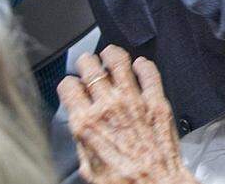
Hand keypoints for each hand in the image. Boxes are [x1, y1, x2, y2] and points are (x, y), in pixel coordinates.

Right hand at [58, 45, 199, 183]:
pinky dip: (143, 65)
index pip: (68, 86)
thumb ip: (83, 140)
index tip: (72, 85)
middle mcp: (108, 107)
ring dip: (112, 54)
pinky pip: (149, 73)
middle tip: (88, 62)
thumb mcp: (88, 166)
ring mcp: (133, 101)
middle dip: (86, 61)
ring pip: (119, 61)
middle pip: (91, 67)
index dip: (68, 83)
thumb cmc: (123, 181)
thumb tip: (81, 128)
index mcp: (86, 123)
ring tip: (110, 54)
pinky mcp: (156, 102)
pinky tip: (140, 64)